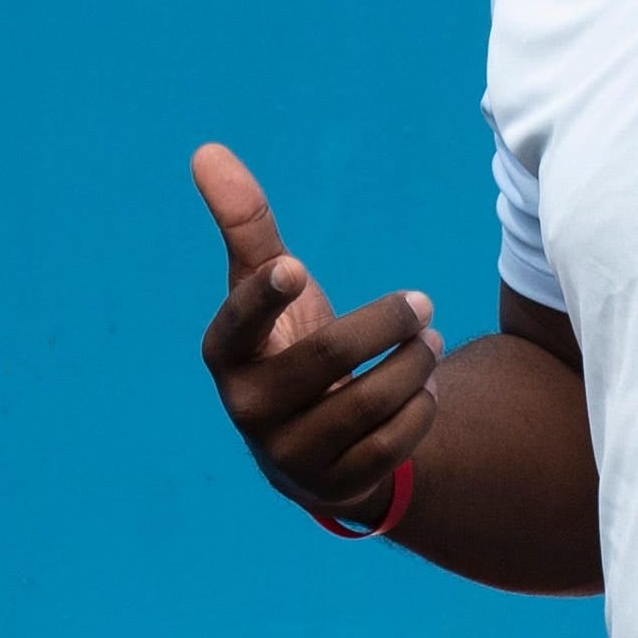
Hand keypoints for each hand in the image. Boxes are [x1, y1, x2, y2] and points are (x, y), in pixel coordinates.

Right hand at [192, 144, 439, 524]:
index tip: (296, 268)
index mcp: (227, 354)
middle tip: (422, 303)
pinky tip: (424, 389)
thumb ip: (246, 225)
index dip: (263, 298)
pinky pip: (393, 442)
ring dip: (414, 364)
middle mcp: (249, 409)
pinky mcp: (334, 486)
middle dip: (386, 323)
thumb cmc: (288, 345)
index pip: (237, 325)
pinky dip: (421, 407)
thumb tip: (207, 150)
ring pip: (370, 403)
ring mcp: (290, 454)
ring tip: (429, 341)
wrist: (314, 444)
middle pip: (327, 359)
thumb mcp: (270, 289)